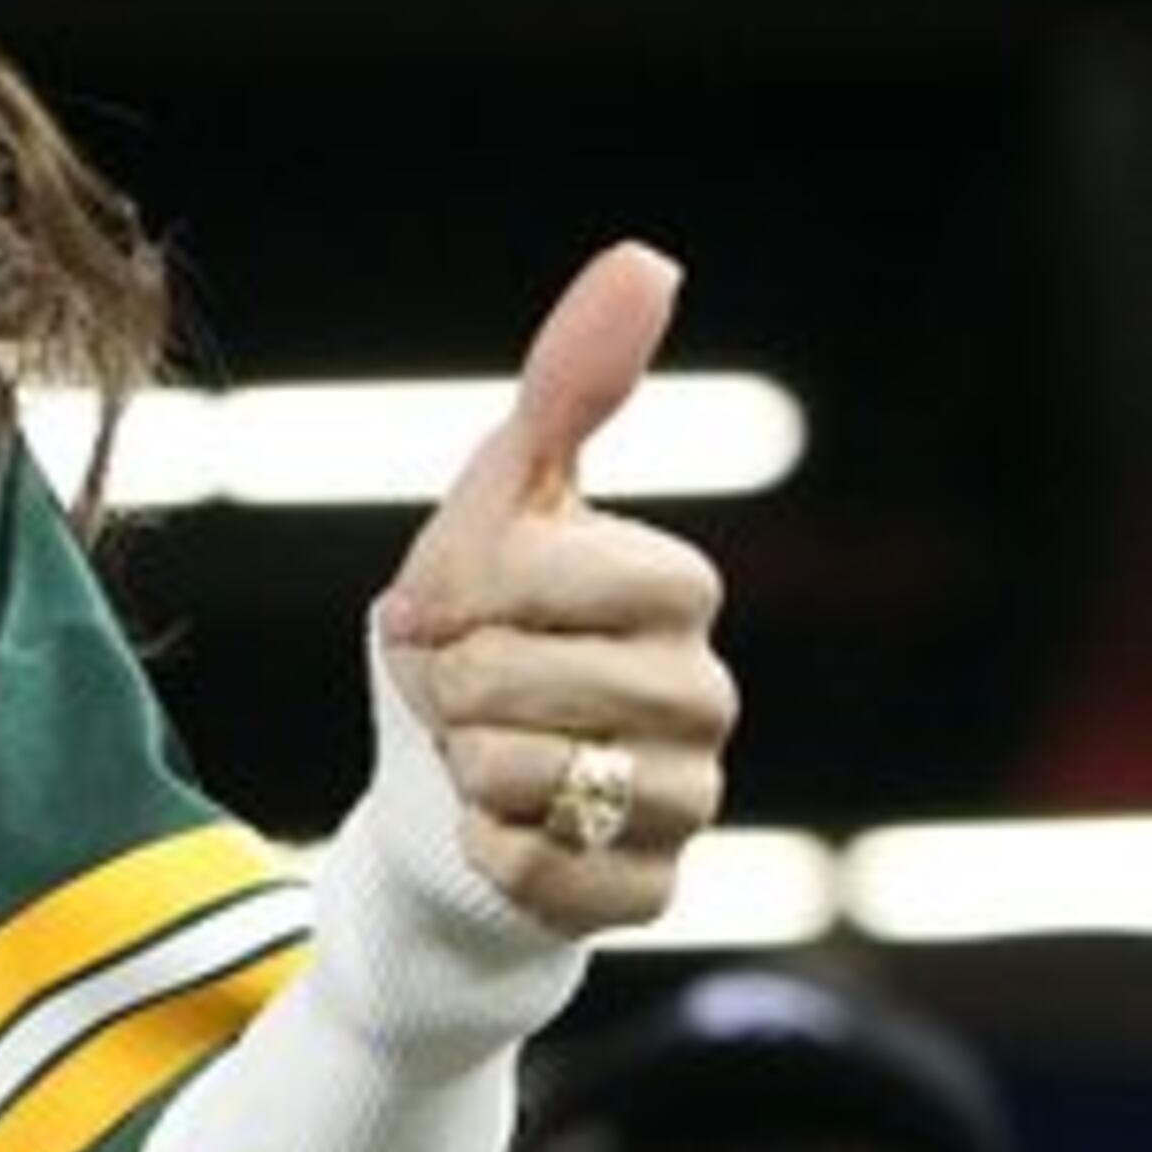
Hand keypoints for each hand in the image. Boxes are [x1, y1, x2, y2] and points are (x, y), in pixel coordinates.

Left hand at [375, 242, 737, 935]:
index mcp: (680, 590)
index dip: (469, 588)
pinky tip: (504, 832)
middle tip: (469, 687)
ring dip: (460, 763)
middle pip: (512, 676)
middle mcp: (708, 696)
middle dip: (452, 680)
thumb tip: (647, 257)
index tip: (461, 600)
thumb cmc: (478, 633)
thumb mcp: (497, 504)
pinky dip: (482, 846)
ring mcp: (691, 801)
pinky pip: (529, 866)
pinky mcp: (646, 894)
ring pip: (516, 774)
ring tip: (486, 754)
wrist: (444, 794)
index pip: (552, 568)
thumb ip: (571, 387)